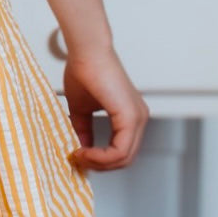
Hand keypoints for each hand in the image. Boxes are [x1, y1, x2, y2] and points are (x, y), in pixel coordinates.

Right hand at [63, 45, 148, 171]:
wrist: (86, 51)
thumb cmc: (84, 70)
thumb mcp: (81, 109)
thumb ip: (83, 130)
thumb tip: (79, 150)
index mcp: (130, 116)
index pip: (122, 150)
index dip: (100, 159)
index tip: (78, 156)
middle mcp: (139, 118)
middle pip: (125, 159)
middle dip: (99, 165)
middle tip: (78, 160)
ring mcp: (137, 118)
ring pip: (124, 158)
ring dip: (98, 162)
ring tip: (78, 155)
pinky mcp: (130, 116)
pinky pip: (120, 150)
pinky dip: (101, 156)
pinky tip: (84, 151)